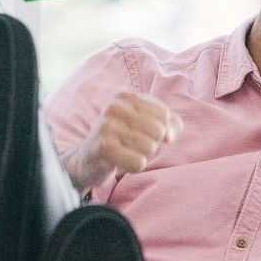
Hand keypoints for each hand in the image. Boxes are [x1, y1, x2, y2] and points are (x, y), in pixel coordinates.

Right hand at [61, 92, 182, 192]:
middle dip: (151, 142)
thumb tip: (169, 136)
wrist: (88, 159)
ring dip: (141, 155)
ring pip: (150, 147)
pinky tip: (119, 161)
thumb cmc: (125, 138)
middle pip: (159, 131)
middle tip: (130, 144)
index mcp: (125, 95)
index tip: (139, 131)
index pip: (164, 115)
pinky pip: (139, 162)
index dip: (160, 129)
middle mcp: (114, 106)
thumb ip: (171, 124)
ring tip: (124, 151)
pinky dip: (134, 166)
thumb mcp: (149, 123)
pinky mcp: (103, 148)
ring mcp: (106, 126)